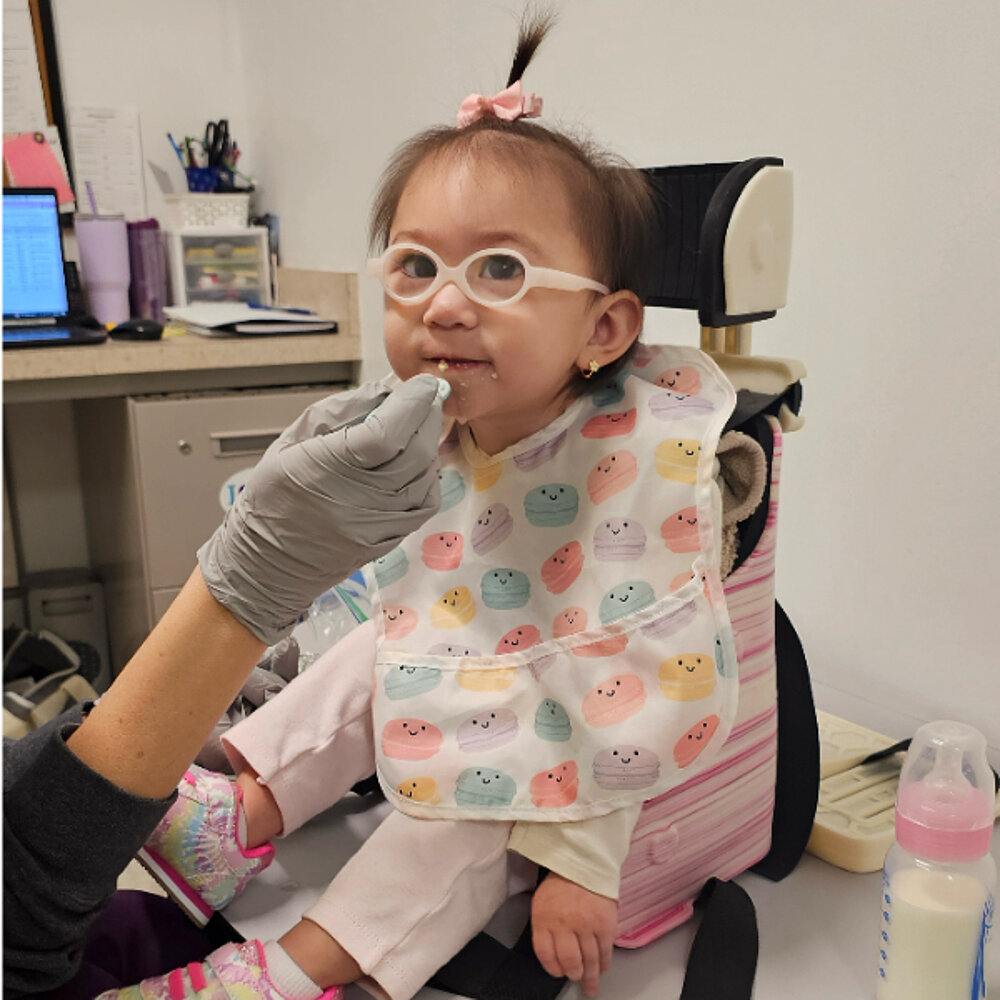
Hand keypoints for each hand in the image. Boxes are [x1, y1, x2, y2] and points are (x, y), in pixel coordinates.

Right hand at [198, 375, 443, 643]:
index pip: (387, 433)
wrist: (267, 563)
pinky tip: (413, 463)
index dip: (412, 403)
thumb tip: (383, 393)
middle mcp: (358, 500)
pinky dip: (427, 475)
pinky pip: (425, 501)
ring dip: (428, 444)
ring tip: (414, 428)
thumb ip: (340, 411)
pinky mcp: (391, 540)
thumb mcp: (293, 440)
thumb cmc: (272, 498)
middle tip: (426, 398)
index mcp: (327, 470)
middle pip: (415, 451)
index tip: (424, 384)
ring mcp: (378, 525)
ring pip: (425, 475)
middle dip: (427, 417)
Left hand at [531, 872, 617, 996]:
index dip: (553, 968)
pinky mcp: (605, 924)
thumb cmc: (561, 884)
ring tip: (591, 984)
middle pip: (569, 961)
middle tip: (577, 977)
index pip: (545, 954)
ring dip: (591, 975)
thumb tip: (553, 957)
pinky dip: (604, 963)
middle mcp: (564, 924)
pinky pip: (605, 951)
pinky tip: (602, 968)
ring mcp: (586, 924)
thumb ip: (545, 929)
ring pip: (589, 960)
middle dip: (574, 974)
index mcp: (544, 918)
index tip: (558, 972)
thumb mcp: (542, 903)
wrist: (583, 862)